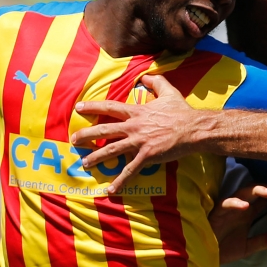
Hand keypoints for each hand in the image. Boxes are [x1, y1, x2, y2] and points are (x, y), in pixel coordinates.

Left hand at [72, 74, 206, 194]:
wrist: (193, 128)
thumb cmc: (181, 111)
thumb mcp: (168, 91)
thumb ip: (156, 82)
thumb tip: (145, 77)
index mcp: (137, 112)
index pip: (110, 107)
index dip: (93, 106)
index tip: (78, 107)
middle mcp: (134, 126)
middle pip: (105, 129)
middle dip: (87, 134)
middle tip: (73, 139)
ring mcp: (139, 142)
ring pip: (112, 150)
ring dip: (96, 157)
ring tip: (84, 162)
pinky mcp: (147, 156)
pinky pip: (130, 170)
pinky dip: (120, 181)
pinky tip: (110, 190)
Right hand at [211, 184, 266, 263]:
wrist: (204, 256)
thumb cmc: (223, 248)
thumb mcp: (247, 247)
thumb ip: (264, 241)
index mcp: (248, 213)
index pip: (263, 199)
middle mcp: (239, 207)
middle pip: (255, 191)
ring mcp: (228, 208)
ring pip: (243, 192)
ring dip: (258, 190)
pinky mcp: (216, 212)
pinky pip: (226, 203)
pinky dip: (236, 203)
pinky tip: (246, 206)